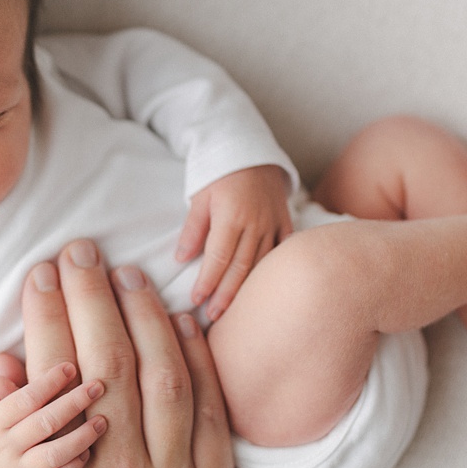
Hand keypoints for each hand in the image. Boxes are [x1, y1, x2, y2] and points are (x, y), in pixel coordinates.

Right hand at [0, 241, 233, 467]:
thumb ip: (9, 439)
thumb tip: (3, 366)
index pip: (55, 380)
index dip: (47, 318)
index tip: (42, 275)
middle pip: (110, 367)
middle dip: (92, 299)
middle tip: (81, 252)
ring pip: (164, 378)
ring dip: (144, 316)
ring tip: (126, 274)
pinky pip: (209, 403)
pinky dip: (196, 354)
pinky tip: (178, 316)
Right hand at [0, 361, 107, 467]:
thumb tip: (10, 365)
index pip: (25, 399)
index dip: (49, 382)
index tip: (70, 367)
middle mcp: (6, 447)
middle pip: (45, 424)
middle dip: (74, 403)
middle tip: (97, 386)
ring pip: (53, 456)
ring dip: (81, 438)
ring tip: (102, 421)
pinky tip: (87, 452)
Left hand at [176, 164, 292, 320]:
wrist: (251, 151)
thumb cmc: (219, 175)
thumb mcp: (199, 197)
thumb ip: (193, 229)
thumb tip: (181, 258)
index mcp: (231, 216)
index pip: (218, 258)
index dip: (207, 282)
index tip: (196, 300)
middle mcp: (255, 223)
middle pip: (240, 268)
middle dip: (225, 295)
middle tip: (213, 316)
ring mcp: (273, 224)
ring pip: (261, 264)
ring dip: (247, 290)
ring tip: (233, 310)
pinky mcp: (285, 222)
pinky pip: (282, 252)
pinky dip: (273, 272)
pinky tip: (265, 290)